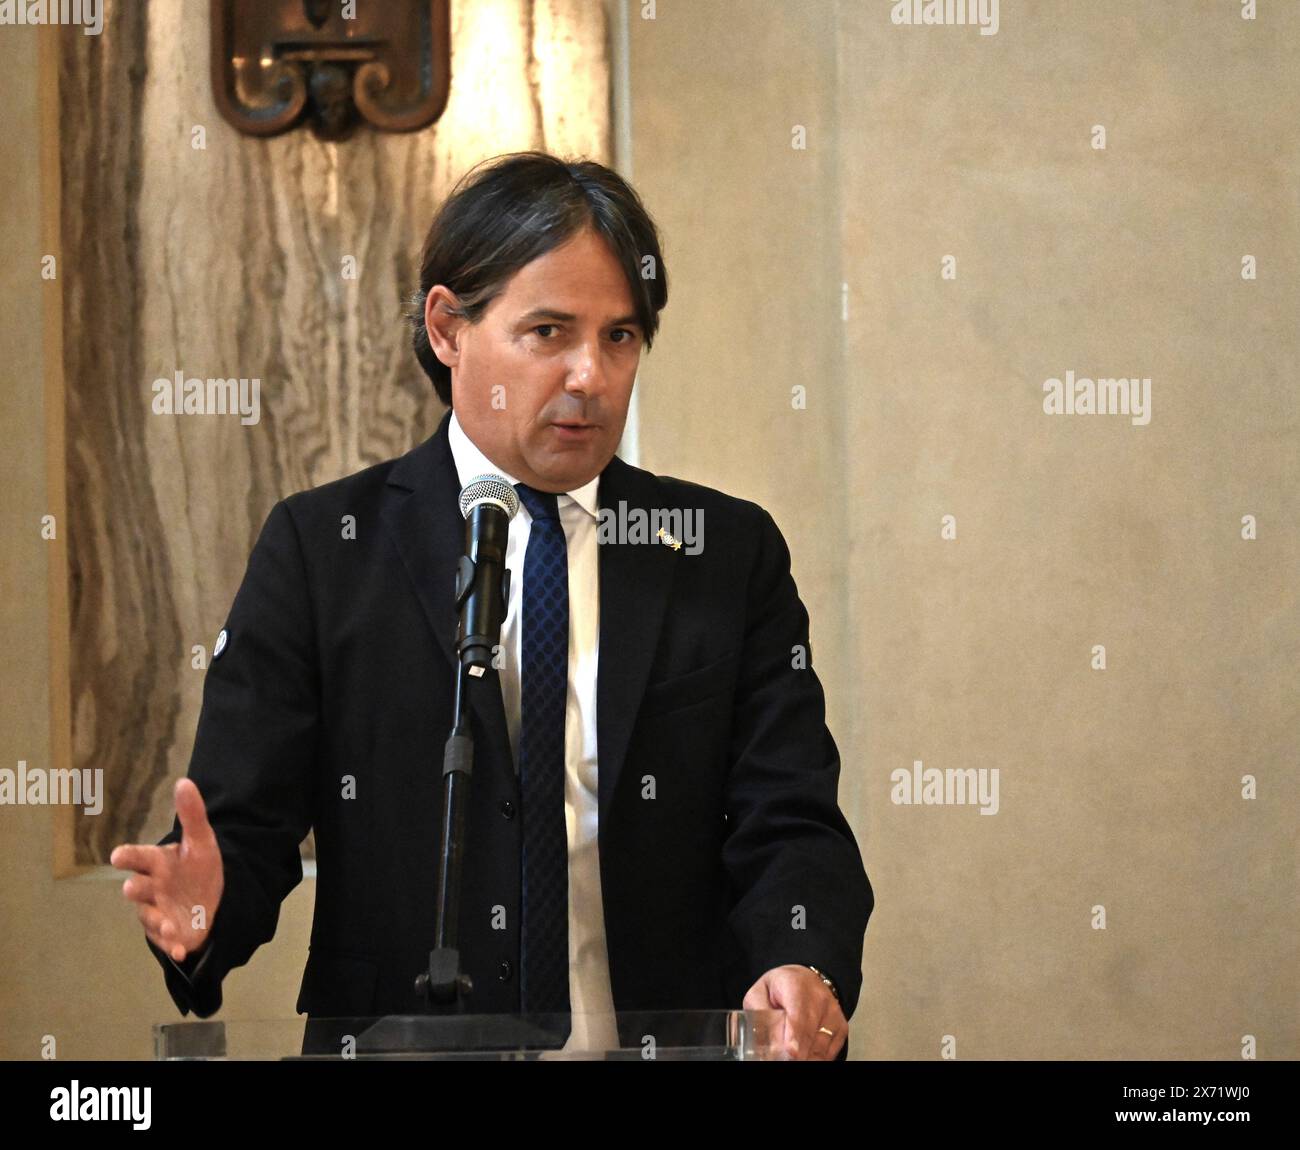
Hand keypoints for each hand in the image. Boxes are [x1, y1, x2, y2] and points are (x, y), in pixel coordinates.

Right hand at [111, 778, 224, 964]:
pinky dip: (172, 946)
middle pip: (136, 888)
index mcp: (157, 863)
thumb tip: (185, 782)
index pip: (137, 857)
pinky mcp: (168, 933)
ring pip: (150, 916)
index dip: (127, 856)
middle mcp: (152, 887)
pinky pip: (166, 941)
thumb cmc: (197, 867)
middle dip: (134, 888)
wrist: (211, 899)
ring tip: (170, 924)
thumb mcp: (201, 841)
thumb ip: (192, 814)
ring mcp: (157, 911)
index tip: (118, 855)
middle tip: (131, 887)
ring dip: (157, 921)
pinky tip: (182, 950)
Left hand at [743, 964, 846, 1060]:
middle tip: (786, 1060)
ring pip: (821, 1046)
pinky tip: (804, 1055)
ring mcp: (833, 1013)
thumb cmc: (779, 990)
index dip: (795, 1035)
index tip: (791, 1051)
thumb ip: (761, 1017)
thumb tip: (769, 1045)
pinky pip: (830, 1052)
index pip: (798, 1013)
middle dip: (798, 1053)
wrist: (804, 980)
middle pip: (810, 1033)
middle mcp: (820, 998)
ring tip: (791, 1058)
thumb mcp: (759, 995)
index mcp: (795, 985)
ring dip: (806, 1057)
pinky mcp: (841, 1027)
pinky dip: (817, 1058)